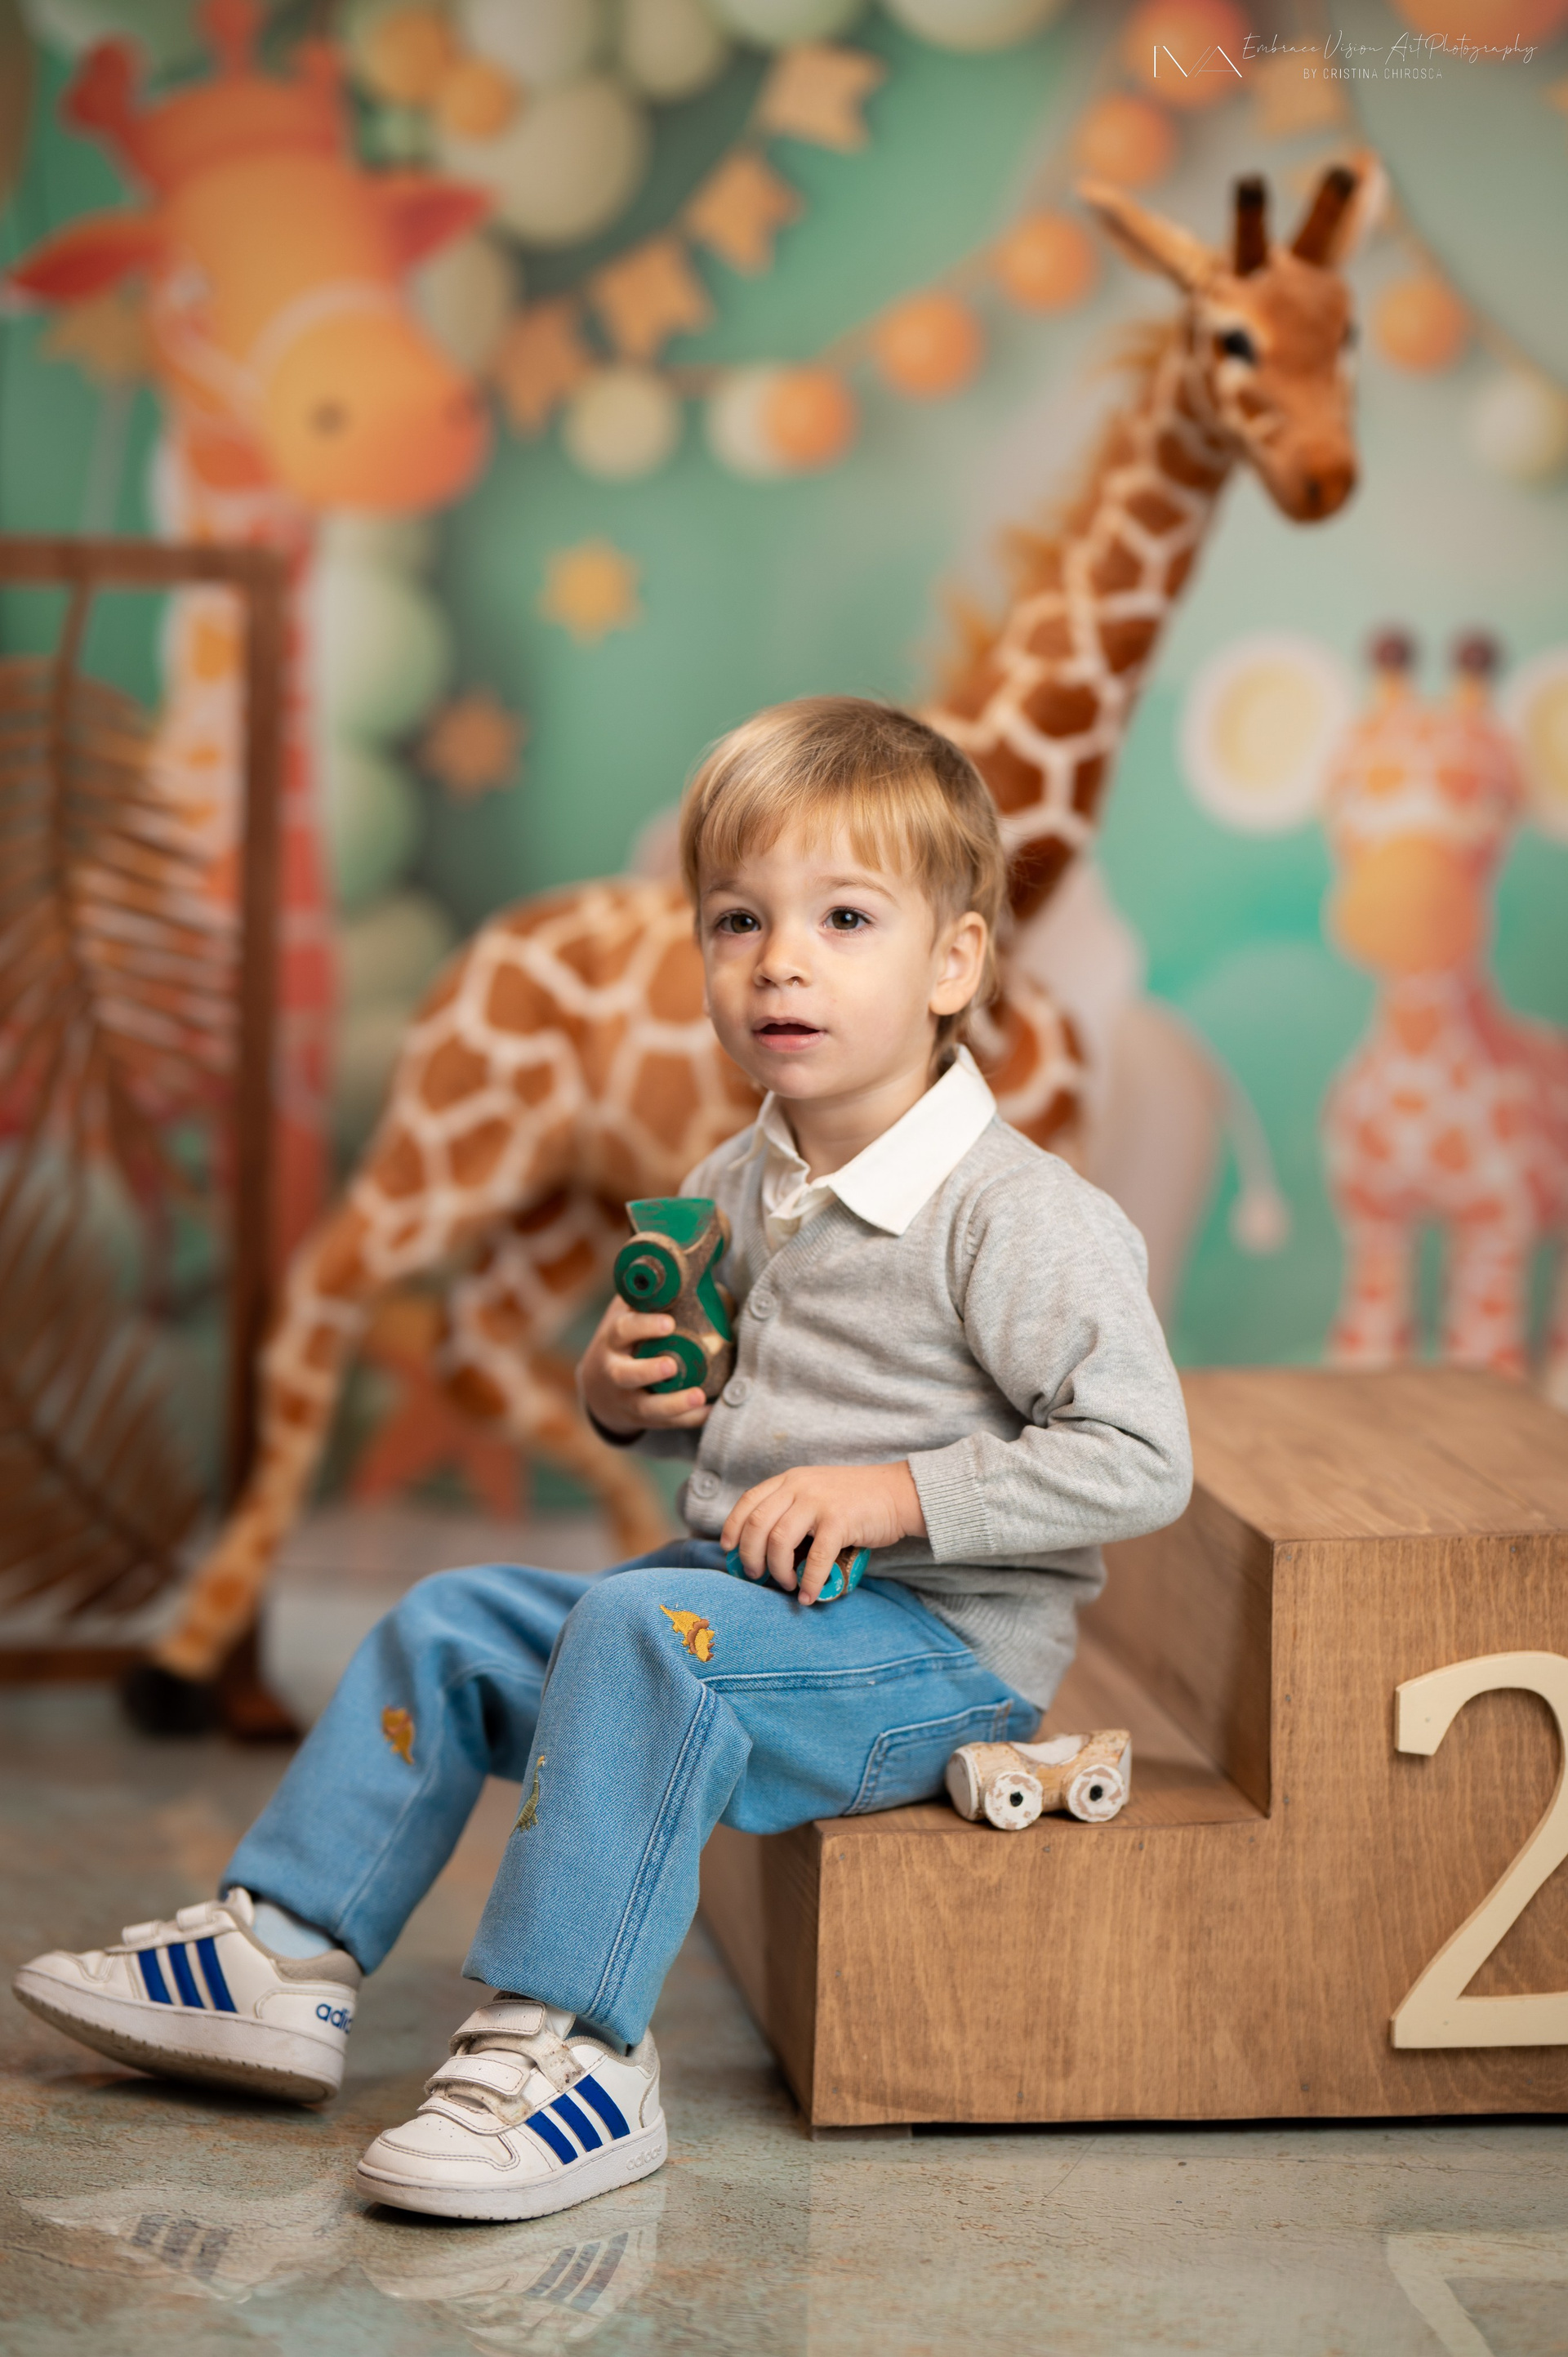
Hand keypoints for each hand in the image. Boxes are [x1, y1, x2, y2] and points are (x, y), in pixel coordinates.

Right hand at [577, 1298, 710, 1435]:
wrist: (598, 1387)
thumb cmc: (622, 1340)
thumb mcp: (625, 1314)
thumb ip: (646, 1294)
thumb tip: (686, 1255)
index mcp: (613, 1339)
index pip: (623, 1330)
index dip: (644, 1326)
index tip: (668, 1323)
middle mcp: (614, 1371)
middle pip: (626, 1374)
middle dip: (649, 1370)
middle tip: (672, 1364)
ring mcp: (626, 1398)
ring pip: (646, 1407)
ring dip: (672, 1404)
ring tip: (699, 1396)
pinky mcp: (640, 1418)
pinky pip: (663, 1423)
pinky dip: (688, 1419)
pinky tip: (711, 1410)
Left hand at [720, 1462, 925, 1605]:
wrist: (898, 1492)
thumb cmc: (856, 1498)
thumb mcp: (816, 1490)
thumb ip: (791, 1507)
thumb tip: (764, 1546)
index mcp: (790, 1480)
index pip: (748, 1502)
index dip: (732, 1527)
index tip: (728, 1549)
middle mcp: (799, 1487)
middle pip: (757, 1524)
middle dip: (750, 1555)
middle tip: (755, 1575)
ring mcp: (819, 1502)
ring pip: (779, 1541)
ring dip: (777, 1570)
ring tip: (786, 1584)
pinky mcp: (839, 1521)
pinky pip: (814, 1558)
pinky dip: (807, 1581)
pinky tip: (807, 1594)